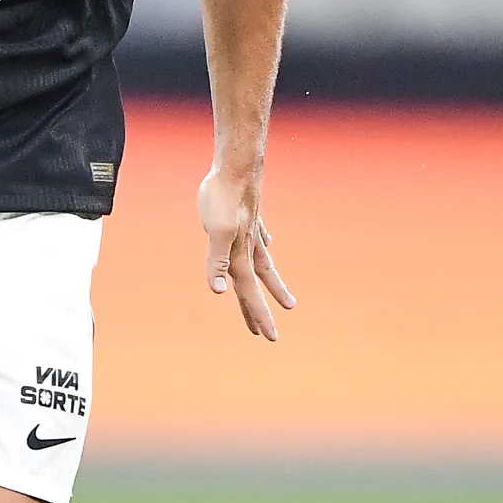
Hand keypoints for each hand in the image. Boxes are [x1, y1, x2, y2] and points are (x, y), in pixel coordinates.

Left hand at [198, 166, 295, 340]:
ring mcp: (252, 231)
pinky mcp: (250, 215)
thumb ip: (216, 261)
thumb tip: (217, 291)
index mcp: (238, 255)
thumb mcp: (215, 231)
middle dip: (263, 310)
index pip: (248, 293)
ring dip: (273, 284)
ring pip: (264, 264)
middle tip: (271, 335)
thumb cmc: (222, 197)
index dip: (258, 316)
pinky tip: (268, 244)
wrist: (237, 165)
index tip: (271, 337)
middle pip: (257, 285)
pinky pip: (260, 236)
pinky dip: (265, 245)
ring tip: (287, 299)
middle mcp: (248, 247)